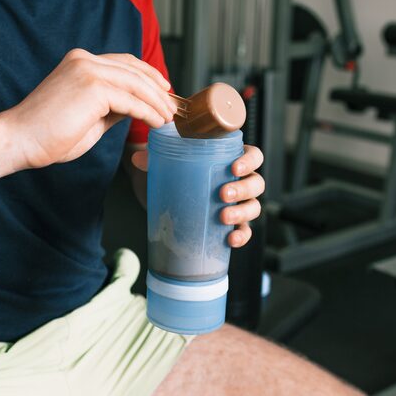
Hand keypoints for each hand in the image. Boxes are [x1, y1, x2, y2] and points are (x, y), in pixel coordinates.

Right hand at [3, 49, 177, 168]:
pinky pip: (131, 100)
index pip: (124, 62)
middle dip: (158, 89)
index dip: (148, 75)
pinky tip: (156, 122)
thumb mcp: (89, 116)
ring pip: (136, 84)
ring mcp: (88, 70)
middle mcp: (84, 60)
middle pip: (134, 70)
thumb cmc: (48, 134)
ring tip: (168, 118)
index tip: (164, 90)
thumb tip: (136, 108)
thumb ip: (111, 106)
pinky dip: (148, 112)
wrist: (19, 140)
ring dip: (157, 102)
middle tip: (173, 107)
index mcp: (80, 61)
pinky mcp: (92, 87)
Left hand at [131, 144, 264, 247]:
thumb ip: (156, 158)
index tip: (234, 168)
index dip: (249, 161)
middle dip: (243, 189)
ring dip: (243, 212)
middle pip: (257, 182)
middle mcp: (241, 181)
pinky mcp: (234, 223)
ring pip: (254, 206)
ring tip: (223, 217)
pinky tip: (231, 240)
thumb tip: (138, 159)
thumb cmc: (181, 172)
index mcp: (232, 159)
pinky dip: (242, 236)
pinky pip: (246, 230)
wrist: (174, 194)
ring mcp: (240, 203)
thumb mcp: (170, 162)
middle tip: (223, 194)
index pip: (253, 155)